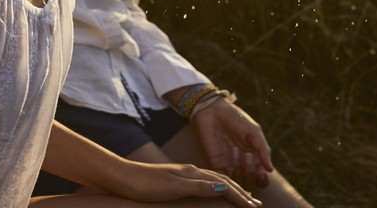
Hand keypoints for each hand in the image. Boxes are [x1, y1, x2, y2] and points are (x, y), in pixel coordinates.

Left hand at [104, 160, 260, 206]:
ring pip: (214, 180)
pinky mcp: (175, 179)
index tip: (254, 207)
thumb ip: (200, 186)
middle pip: (222, 180)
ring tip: (241, 196)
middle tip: (255, 204)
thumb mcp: (174, 187)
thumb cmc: (145, 184)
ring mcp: (183, 174)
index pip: (223, 184)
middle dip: (240, 192)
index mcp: (193, 174)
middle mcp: (191, 172)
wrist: (121, 177)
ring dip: (230, 189)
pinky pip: (204, 182)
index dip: (240, 196)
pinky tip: (213, 191)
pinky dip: (216, 187)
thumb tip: (225, 185)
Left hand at [191, 100, 273, 188]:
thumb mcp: (253, 131)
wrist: (213, 111)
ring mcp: (229, 165)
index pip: (261, 178)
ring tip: (235, 150)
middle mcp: (243, 164)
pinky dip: (227, 175)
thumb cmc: (237, 118)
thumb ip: (263, 150)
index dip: (262, 179)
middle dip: (250, 171)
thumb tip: (271, 170)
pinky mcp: (216, 164)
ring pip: (237, 181)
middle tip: (247, 154)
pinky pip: (222, 178)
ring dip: (239, 169)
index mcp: (255, 157)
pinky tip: (227, 161)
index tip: (260, 171)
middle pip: (250, 182)